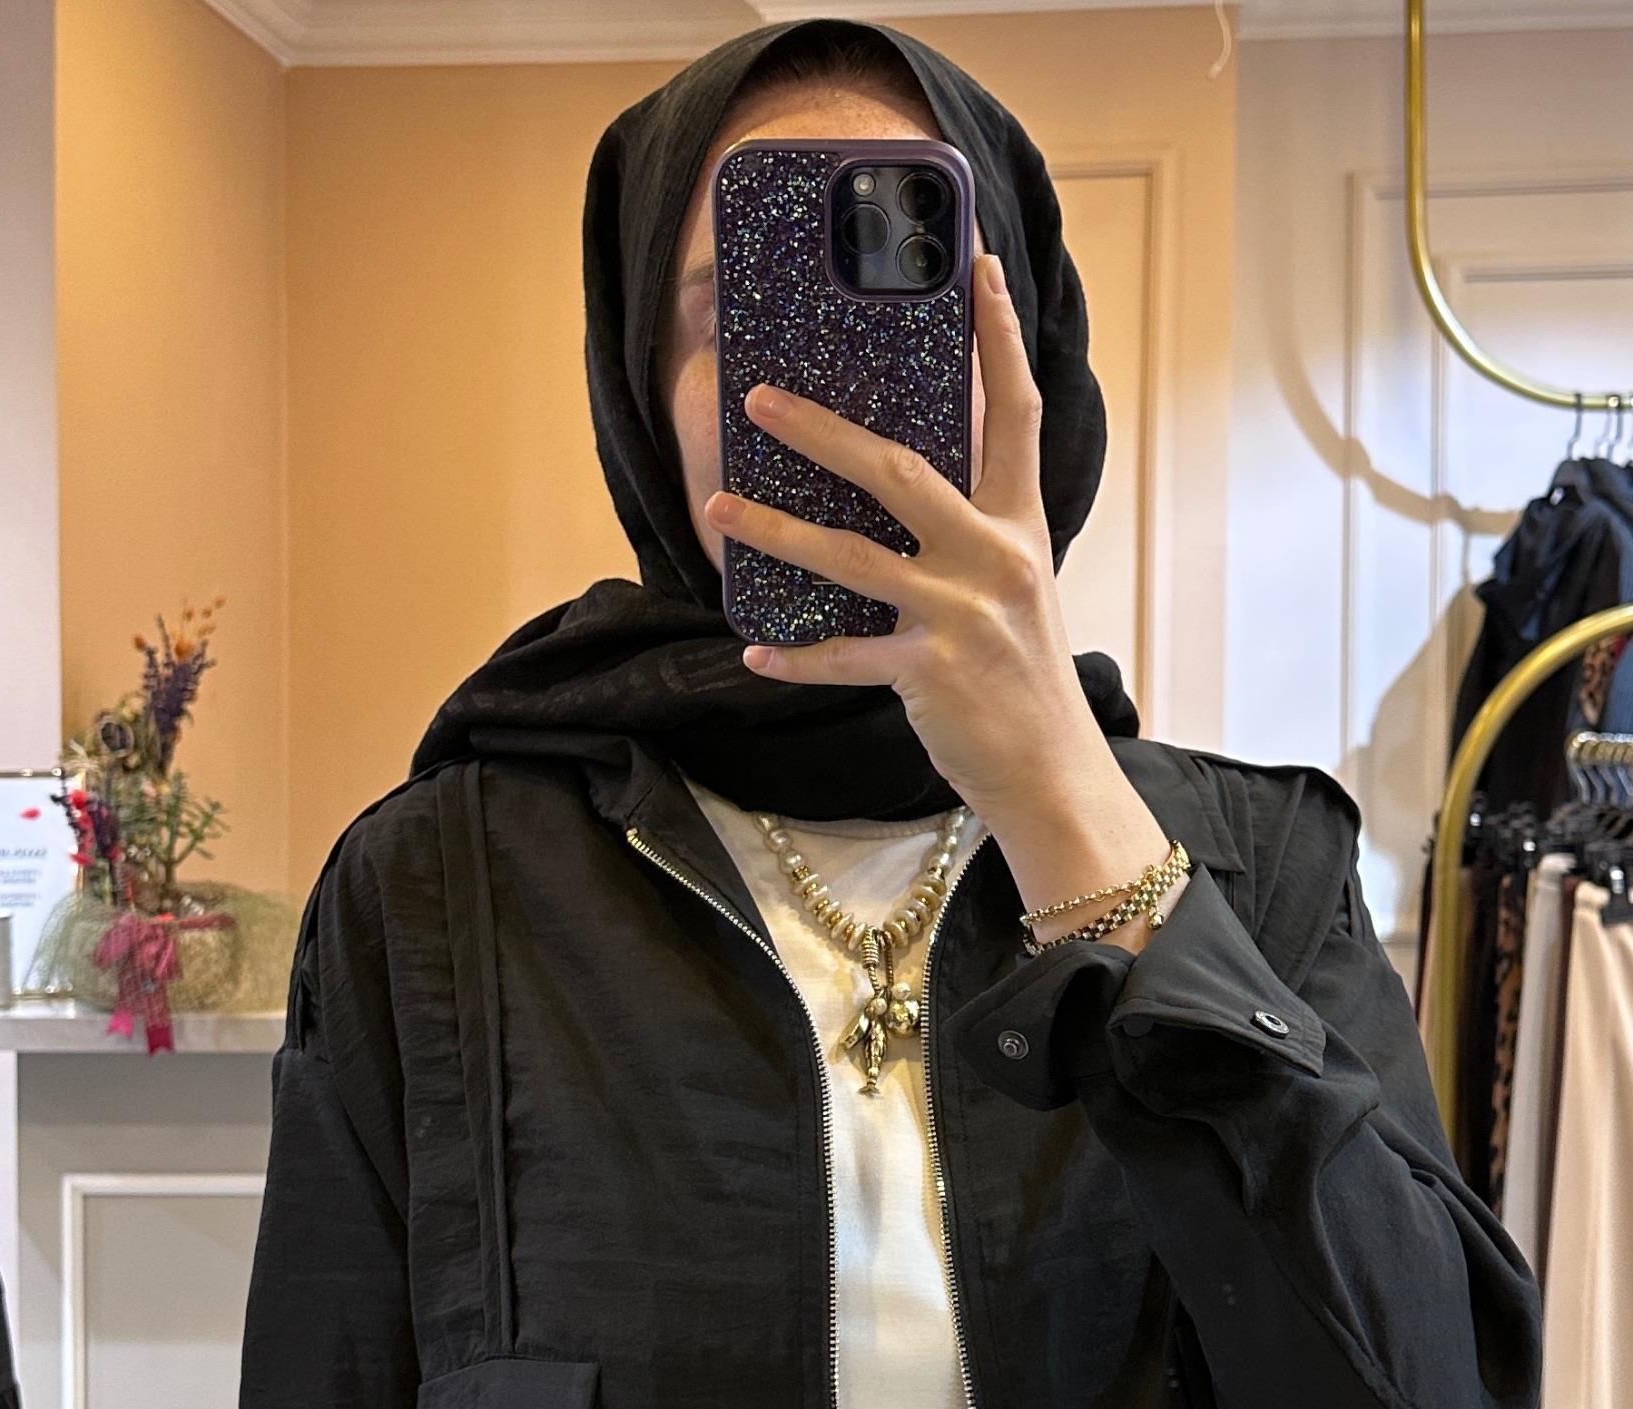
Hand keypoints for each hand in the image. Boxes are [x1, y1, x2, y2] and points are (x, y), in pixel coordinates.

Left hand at [703, 249, 1172, 942]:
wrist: (1054, 774)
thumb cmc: (1024, 682)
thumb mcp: (1015, 593)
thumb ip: (971, 537)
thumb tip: (903, 487)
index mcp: (1020, 527)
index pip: (1014, 412)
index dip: (997, 336)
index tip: (975, 268)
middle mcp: (994, 558)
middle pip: (900, 469)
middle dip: (823, 430)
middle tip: (761, 397)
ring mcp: (961, 615)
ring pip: (852, 556)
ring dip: (777, 529)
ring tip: (719, 507)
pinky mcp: (930, 673)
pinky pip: (843, 657)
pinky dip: (796, 657)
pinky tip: (753, 649)